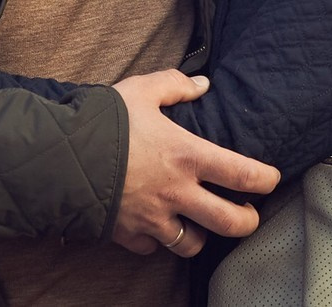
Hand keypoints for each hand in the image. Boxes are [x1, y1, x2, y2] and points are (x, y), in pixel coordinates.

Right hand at [109, 70, 279, 257]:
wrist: (60, 158)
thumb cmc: (104, 122)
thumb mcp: (142, 91)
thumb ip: (175, 85)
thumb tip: (202, 84)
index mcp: (186, 156)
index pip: (242, 174)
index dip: (265, 180)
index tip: (272, 180)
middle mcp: (176, 193)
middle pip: (229, 223)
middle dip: (247, 223)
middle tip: (249, 214)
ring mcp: (153, 218)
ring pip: (192, 245)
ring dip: (201, 236)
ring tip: (201, 223)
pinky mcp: (128, 234)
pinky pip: (151, 247)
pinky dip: (156, 240)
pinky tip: (155, 227)